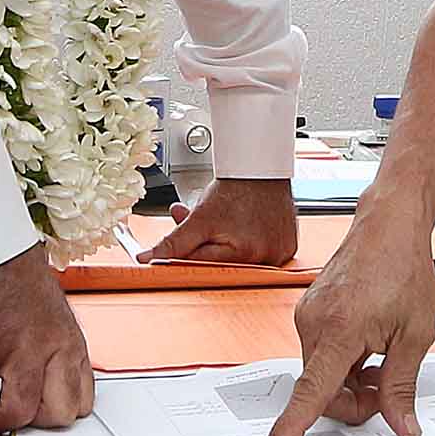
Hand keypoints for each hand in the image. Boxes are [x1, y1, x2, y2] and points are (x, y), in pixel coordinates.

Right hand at [0, 245, 94, 435]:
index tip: (38, 411)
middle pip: (56, 414)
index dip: (55, 413)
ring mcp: (17, 351)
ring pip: (20, 412)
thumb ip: (50, 350)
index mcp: (70, 343)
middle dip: (30, 421)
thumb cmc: (16, 277)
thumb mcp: (53, 316)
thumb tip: (35, 381)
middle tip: (9, 406)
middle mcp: (51, 350)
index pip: (81, 402)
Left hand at [139, 177, 298, 266]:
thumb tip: (146, 259)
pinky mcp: (288, 246)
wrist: (261, 168)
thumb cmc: (235, 189)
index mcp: (245, 254)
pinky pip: (262, 254)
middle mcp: (266, 258)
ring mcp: (280, 253)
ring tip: (223, 222)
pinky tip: (243, 227)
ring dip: (225, 245)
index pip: (206, 267)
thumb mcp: (199, 218)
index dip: (188, 257)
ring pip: (241, 259)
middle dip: (205, 247)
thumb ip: (173, 243)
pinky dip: (248, 244)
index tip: (179, 251)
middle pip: (223, 264)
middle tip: (199, 225)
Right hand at [260, 209, 434, 435]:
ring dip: (351, 381)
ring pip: (322, 373)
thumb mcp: (415, 334)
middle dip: (355, 401)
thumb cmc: (404, 270)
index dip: (293, 425)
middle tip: (388, 390)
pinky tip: (370, 345)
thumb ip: (401, 385)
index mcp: (340, 330)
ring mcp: (308, 316)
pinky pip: (321, 353)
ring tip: (384, 358)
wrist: (388, 226)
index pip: (312, 390)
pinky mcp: (309, 311)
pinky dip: (343, 362)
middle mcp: (314, 323)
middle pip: (323, 389)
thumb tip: (401, 426)